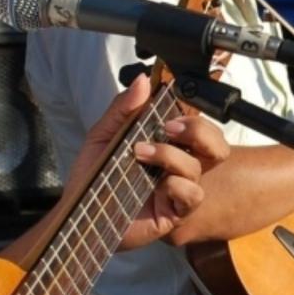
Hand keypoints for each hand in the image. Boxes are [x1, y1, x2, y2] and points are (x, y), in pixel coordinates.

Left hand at [71, 76, 230, 250]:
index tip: (170, 109)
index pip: (197, 127)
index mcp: (166, 147)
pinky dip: (175, 185)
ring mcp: (178, 190)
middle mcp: (177, 167)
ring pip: (198, 167)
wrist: (77, 214)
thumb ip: (124, 109)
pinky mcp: (175, 213)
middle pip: (216, 145)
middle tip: (168, 128)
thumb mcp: (103, 136)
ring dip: (171, 155)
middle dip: (199, 130)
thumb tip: (143, 80)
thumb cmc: (92, 178)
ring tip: (141, 153)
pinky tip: (155, 185)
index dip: (193, 117)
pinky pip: (192, 194)